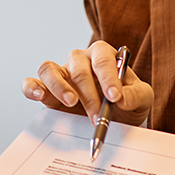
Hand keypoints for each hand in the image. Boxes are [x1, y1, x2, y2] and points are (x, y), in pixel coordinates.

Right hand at [21, 41, 152, 126]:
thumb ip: (136, 95)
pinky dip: (32, 88)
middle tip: (97, 116)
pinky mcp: (46, 89)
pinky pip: (32, 83)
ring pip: (50, 69)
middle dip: (89, 95)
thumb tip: (121, 98)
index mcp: (103, 55)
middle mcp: (79, 60)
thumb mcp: (142, 99)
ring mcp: (60, 73)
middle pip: (78, 69)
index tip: (114, 97)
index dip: (108, 77)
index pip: (103, 60)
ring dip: (60, 87)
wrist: (116, 120)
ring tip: (72, 103)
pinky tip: (39, 96)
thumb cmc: (127, 103)